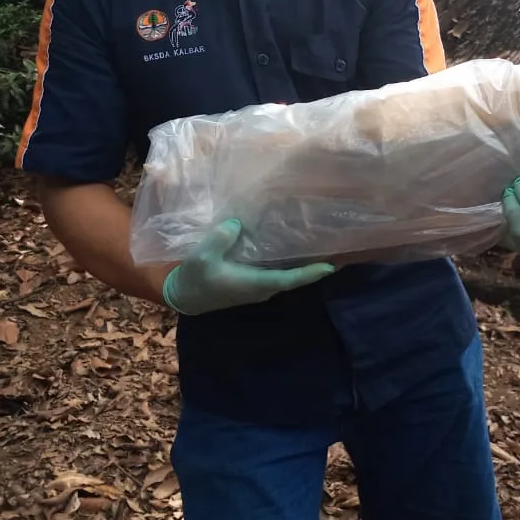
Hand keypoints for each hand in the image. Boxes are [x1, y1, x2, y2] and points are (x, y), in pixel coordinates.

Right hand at [163, 219, 336, 315]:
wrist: (185, 296)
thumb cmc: (196, 278)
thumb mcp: (202, 257)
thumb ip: (219, 240)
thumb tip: (237, 224)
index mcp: (255, 284)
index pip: (289, 279)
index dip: (310, 273)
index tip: (331, 266)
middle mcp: (262, 288)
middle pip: (295, 277)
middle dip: (314, 265)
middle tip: (335, 248)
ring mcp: (259, 286)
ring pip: (287, 275)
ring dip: (304, 263)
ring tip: (320, 243)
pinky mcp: (254, 282)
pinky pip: (278, 272)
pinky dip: (290, 262)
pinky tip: (293, 246)